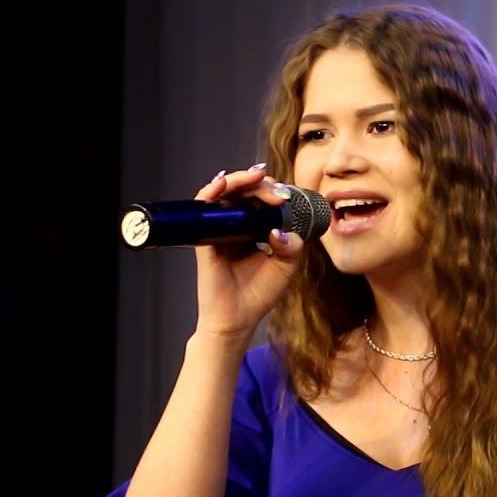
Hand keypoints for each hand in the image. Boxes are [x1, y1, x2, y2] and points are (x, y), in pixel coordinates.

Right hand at [191, 163, 305, 340]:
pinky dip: (211, 191)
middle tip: (275, 191)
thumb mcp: (285, 267)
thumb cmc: (258, 294)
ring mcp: (218, 229)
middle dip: (259, 183)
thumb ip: (292, 247)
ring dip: (239, 179)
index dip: (272, 191)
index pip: (260, 199)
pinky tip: (222, 184)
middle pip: (243, 190)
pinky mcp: (205, 237)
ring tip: (255, 177)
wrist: (237, 319)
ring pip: (224, 192)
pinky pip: (204, 207)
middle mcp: (235, 225)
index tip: (285, 197)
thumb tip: (279, 229)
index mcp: (254, 229)